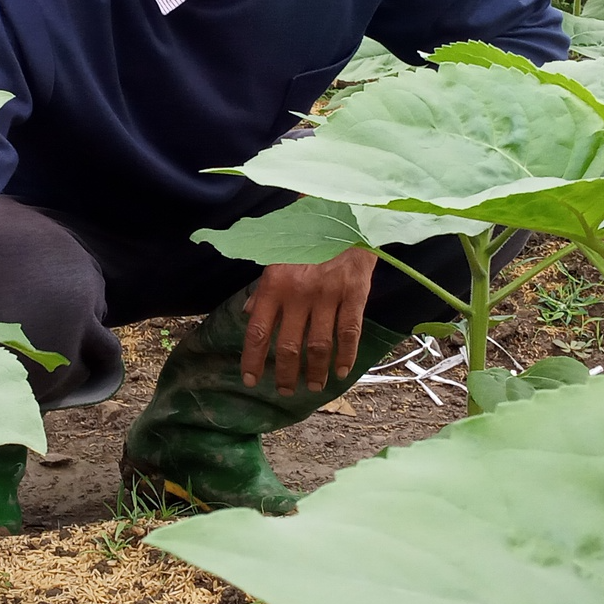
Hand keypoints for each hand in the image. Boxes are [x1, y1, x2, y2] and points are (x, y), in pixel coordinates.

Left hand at [241, 247, 375, 394]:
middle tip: (286, 390)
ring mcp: (328, 294)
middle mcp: (298, 292)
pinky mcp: (354, 293)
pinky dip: (346, 356)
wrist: (344, 213)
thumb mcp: (276, 258)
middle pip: (289, 346)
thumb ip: (263, 289)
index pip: (259, 331)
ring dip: (316, 371)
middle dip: (286, 374)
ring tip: (314, 385)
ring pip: (319, 345)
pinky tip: (341, 371)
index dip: (253, 360)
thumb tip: (248, 314)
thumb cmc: (306, 238)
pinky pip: (349, 332)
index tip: (251, 380)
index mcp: (274, 284)